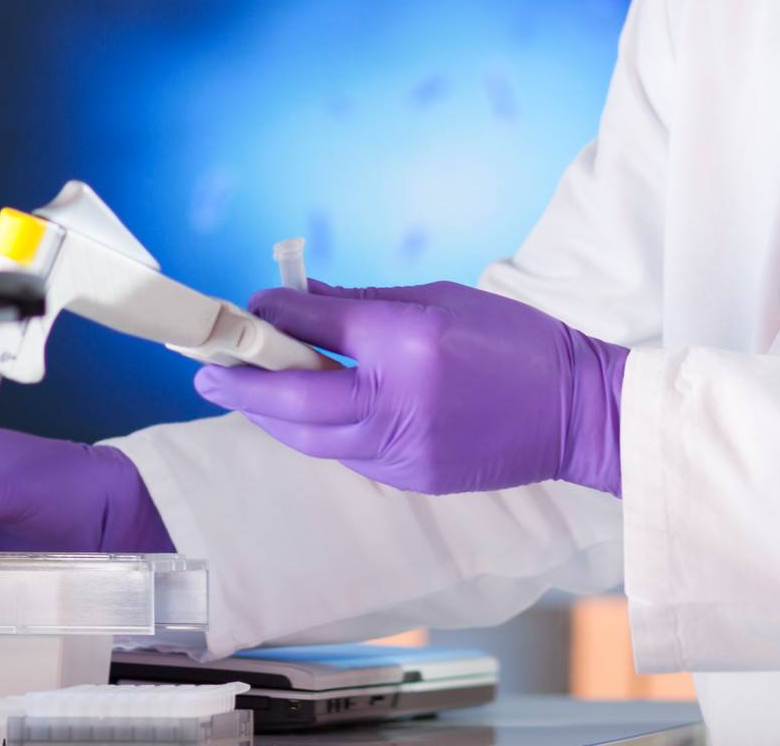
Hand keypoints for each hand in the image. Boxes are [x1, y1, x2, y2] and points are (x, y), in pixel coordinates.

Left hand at [193, 280, 626, 495]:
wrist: (574, 409)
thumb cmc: (511, 339)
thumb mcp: (437, 298)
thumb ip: (362, 305)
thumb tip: (298, 301)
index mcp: (408, 344)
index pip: (317, 330)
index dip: (273, 317)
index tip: (248, 307)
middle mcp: (399, 403)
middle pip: (296, 402)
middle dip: (243, 386)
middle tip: (205, 370)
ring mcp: (405, 453)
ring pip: (313, 439)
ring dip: (272, 415)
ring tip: (243, 391)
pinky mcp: (412, 480)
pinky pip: (346, 456)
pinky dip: (317, 433)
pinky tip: (305, 413)